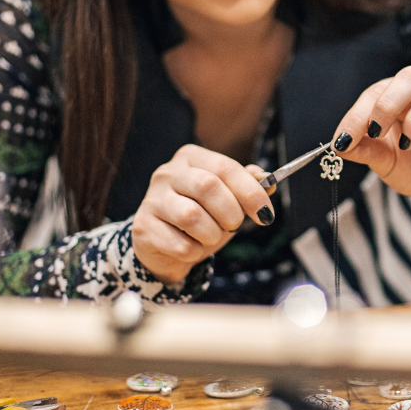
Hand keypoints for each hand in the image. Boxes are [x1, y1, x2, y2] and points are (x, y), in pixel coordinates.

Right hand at [132, 144, 274, 284]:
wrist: (165, 246)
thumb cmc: (202, 216)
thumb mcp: (228, 199)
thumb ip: (248, 187)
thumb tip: (267, 180)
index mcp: (191, 158)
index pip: (225, 167)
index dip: (251, 192)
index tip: (266, 214)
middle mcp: (167, 173)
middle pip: (208, 185)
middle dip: (231, 212)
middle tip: (234, 226)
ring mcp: (152, 199)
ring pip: (192, 216)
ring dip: (212, 234)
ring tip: (210, 237)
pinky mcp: (143, 228)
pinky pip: (180, 244)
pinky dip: (194, 251)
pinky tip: (191, 247)